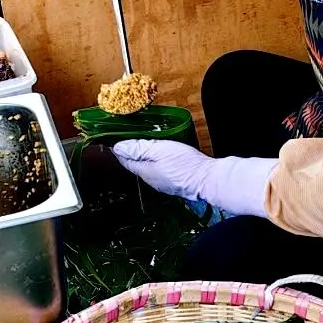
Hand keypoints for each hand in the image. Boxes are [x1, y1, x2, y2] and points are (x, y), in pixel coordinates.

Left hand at [113, 140, 273, 217]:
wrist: (208, 180)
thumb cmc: (185, 164)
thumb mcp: (160, 149)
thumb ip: (139, 148)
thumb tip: (118, 147)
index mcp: (144, 171)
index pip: (125, 160)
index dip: (119, 149)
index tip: (114, 139)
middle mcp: (151, 180)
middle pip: (135, 165)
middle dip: (131, 154)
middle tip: (128, 139)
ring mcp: (162, 184)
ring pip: (147, 169)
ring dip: (143, 158)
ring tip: (144, 146)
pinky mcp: (173, 184)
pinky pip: (158, 172)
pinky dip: (155, 163)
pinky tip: (161, 157)